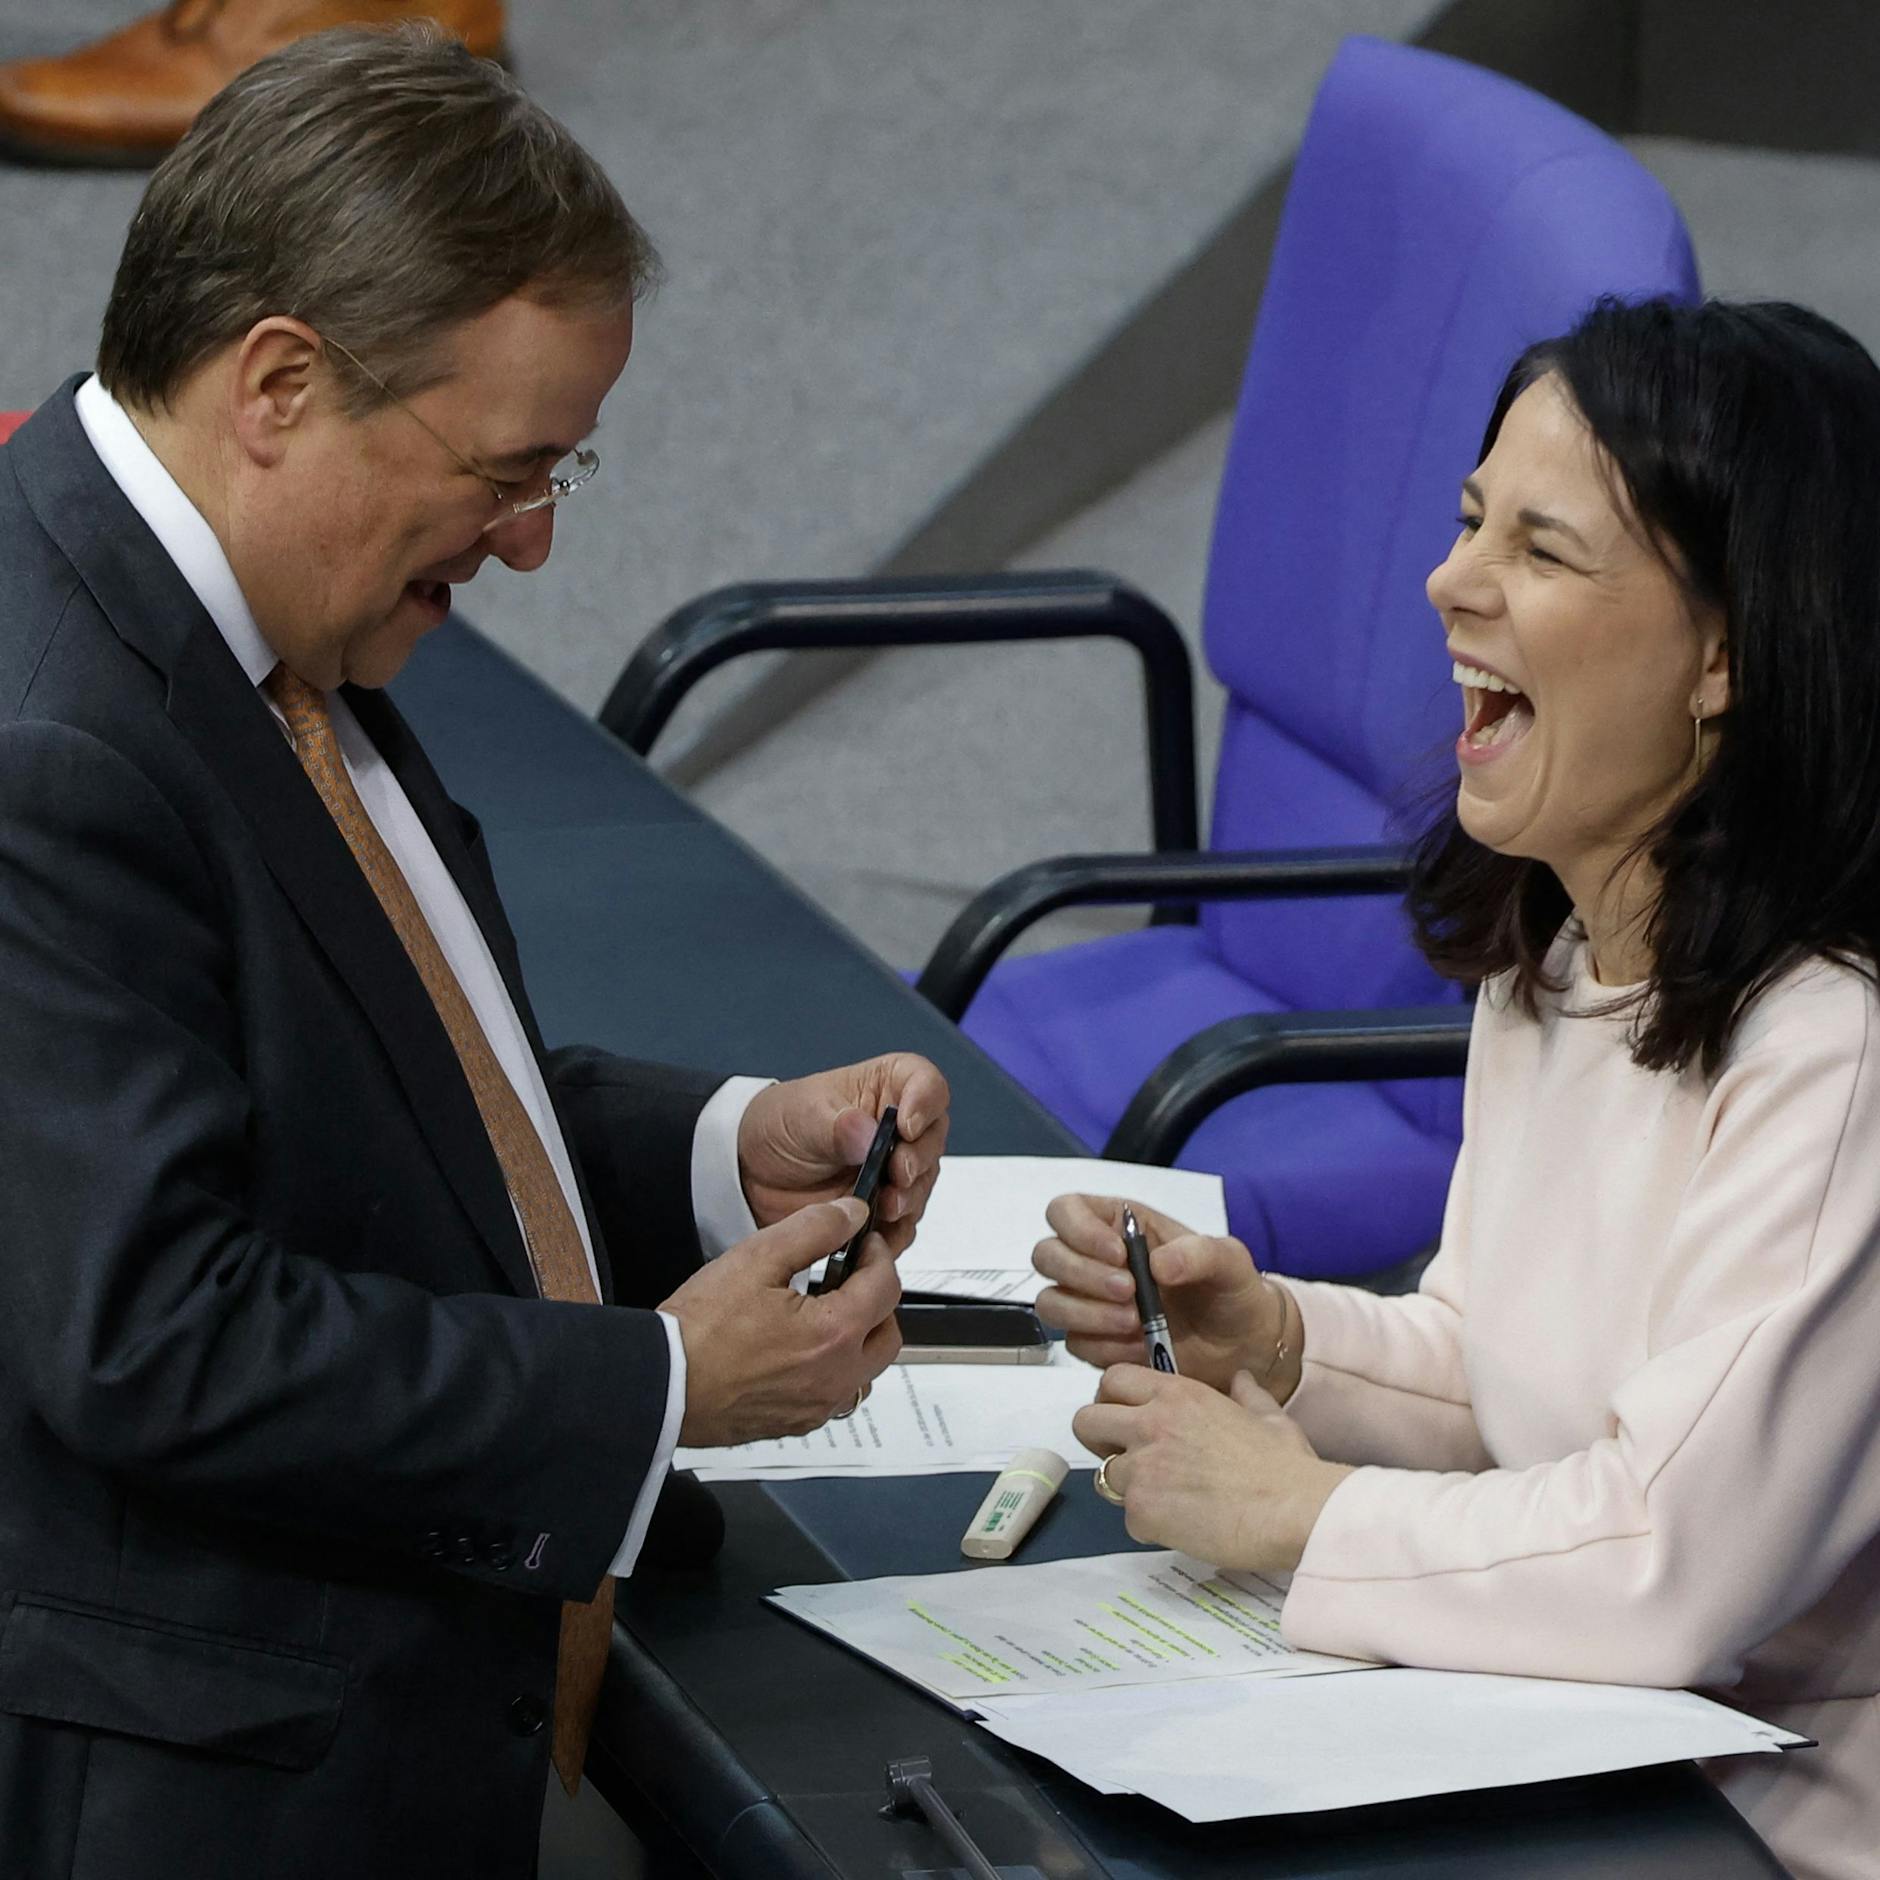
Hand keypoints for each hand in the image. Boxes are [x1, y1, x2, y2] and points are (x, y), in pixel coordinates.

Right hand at [663, 1196, 901, 1445]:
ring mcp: (818, 1406)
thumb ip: (813, 1229)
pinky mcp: (798, 1423)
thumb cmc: (699, 1330)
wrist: (662, 1385)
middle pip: (888, 1333)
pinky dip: (835, 1368)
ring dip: (860, 1339)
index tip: (863, 1242)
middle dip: (877, 1299)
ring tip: (826, 1313)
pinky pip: (837, 1394)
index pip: (886, 1286)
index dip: (878, 1254)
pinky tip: (803, 1349)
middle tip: (850, 1276)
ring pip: (867, 1369)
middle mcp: (836, 1377)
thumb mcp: (756, 1259)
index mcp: (834, 1334)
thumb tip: (851, 1214)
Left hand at [737, 1054, 948, 1253]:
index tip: (906, 1126)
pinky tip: (872, 1232)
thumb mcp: (802, 1114)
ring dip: (908, 1199)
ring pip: (922, 1186)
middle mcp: (898, 1128)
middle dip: (918, 1161)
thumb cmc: (780, 1123)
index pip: (927, 1085)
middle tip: (895, 1173)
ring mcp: (893, 1170)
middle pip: (932, 1141)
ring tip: (883, 1206)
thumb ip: (837, 1126)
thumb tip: (868, 1133)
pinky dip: (892, 1231)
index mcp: (886, 1087)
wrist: (750, 1171)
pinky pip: (904, 1225)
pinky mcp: (884, 1209)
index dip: (925, 1103)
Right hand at [1032, 1194, 1293, 1396]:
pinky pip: (1074, 1344)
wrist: (1243, 1346)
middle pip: (1046, 1255)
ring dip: (1087, 1314)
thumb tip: (1157, 1265)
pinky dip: (1103, 1347)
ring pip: (1050, 1302)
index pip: (1065, 1210)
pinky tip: (1140, 1347)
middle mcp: (1094, 1259)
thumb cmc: (1231, 1290)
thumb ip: (1198, 1253)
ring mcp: (1089, 1303)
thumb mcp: (1229, 1260)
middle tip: (1129, 1293)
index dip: (1078, 1229)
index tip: (1117, 1255)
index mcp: (1119, 1224)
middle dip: (1082, 1275)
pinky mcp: (1094, 1342)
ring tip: (1136, 1324)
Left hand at [1073, 1365, 1351, 1574]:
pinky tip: (1183, 1527)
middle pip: (1085, 1421)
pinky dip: (1149, 1525)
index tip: (1128, 1418)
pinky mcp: (1142, 1510)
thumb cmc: (1287, 1465)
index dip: (1113, 1399)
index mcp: (1177, 1394)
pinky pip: (1128, 1518)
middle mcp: (1150, 1422)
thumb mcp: (1270, 1417)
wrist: (1294, 1512)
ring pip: (1104, 1475)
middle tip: (1130, 1459)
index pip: (1112, 1379)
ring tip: (1166, 1499)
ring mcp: (1142, 1467)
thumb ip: (1247, 1395)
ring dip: (1128, 1488)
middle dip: (1099, 1440)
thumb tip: (1241, 1378)